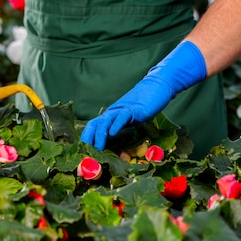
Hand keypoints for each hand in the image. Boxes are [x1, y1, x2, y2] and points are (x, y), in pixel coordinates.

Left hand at [80, 41, 207, 149]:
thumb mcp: (131, 121)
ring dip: (99, 135)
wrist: (156, 87)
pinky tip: (112, 133)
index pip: (94, 127)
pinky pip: (122, 116)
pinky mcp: (134, 109)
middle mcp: (113, 112)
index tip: (83, 152)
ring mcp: (122, 109)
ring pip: (105, 121)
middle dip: (88, 138)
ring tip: (97, 147)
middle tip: (85, 153)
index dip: (87, 138)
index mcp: (111, 116)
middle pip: (94, 124)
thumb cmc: (144, 106)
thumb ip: (124, 131)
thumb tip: (119, 151)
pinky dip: (116, 125)